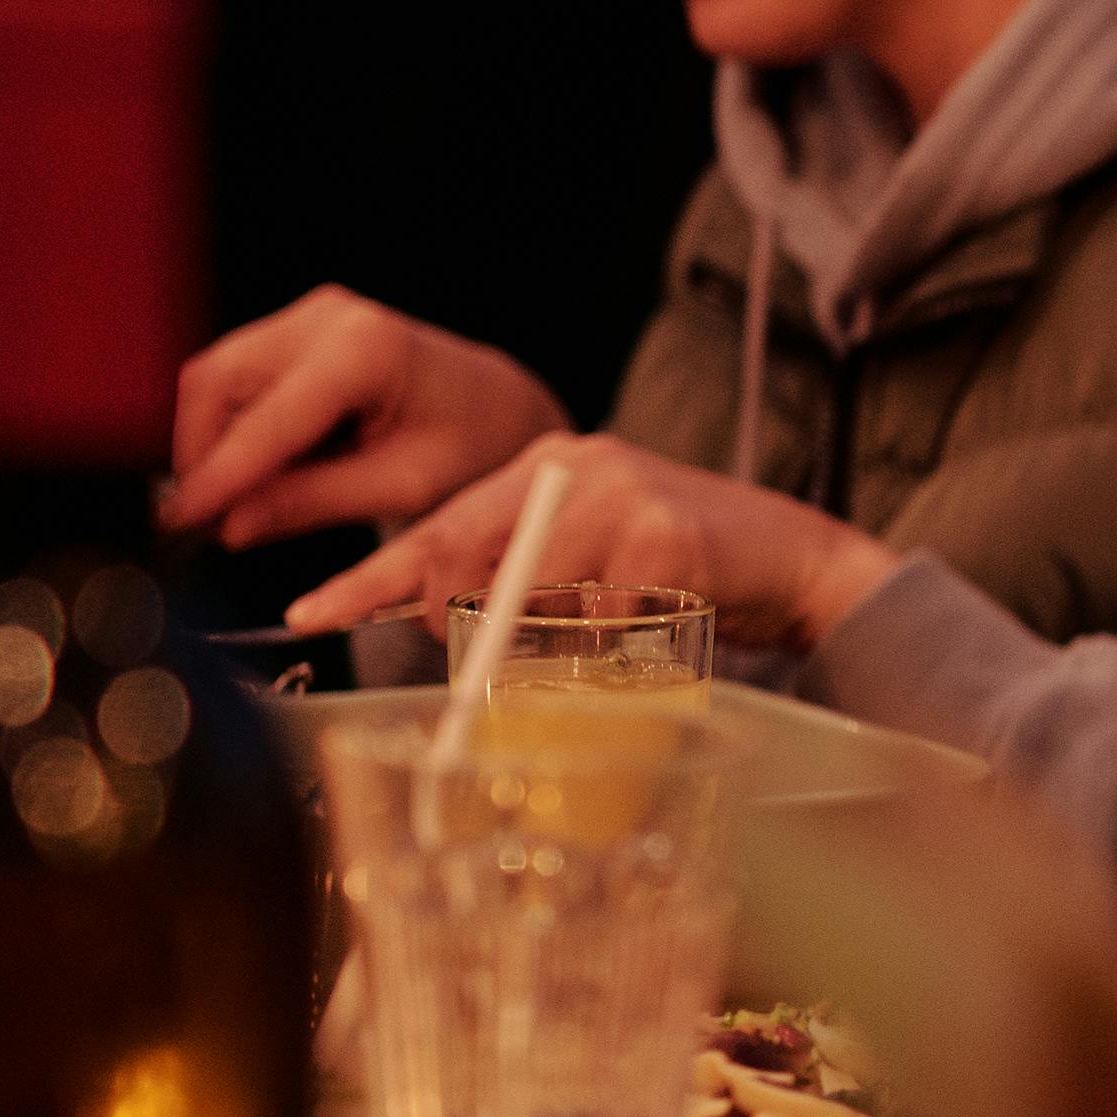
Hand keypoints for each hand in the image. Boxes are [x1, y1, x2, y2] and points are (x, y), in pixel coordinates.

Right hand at [165, 287, 569, 546]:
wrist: (499, 409)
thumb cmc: (472, 447)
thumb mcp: (403, 487)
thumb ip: (314, 502)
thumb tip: (230, 524)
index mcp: (368, 349)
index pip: (268, 418)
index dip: (217, 473)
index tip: (179, 520)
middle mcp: (331, 317)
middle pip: (219, 383)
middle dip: (204, 453)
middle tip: (208, 520)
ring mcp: (311, 317)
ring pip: (218, 381)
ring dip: (218, 443)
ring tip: (250, 500)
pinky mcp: (299, 330)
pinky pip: (239, 381)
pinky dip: (240, 429)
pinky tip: (272, 470)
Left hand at [286, 433, 901, 653]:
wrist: (801, 560)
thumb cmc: (690, 572)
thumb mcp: (591, 566)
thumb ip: (520, 580)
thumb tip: (428, 621)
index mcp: (549, 467)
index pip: (440, 524)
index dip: (374, 574)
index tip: (315, 609)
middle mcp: (575, 467)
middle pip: (467, 553)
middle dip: (441, 612)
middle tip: (437, 649)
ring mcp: (619, 495)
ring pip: (531, 596)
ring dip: (554, 641)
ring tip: (615, 629)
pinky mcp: (663, 534)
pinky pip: (597, 618)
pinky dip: (612, 644)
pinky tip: (655, 625)